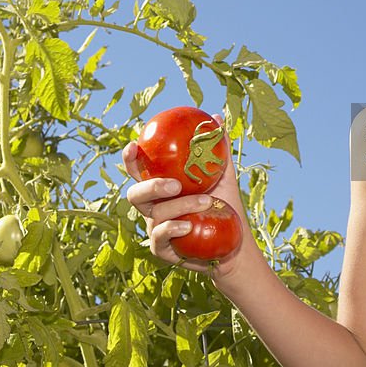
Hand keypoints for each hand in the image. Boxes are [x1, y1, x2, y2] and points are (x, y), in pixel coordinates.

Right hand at [122, 114, 253, 278]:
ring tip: (207, 202)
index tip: (135, 145)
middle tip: (175, 184)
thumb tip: (217, 117)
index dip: (130, 159)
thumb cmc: (225, 206)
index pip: (139, 171)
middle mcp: (153, 206)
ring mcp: (155, 228)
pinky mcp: (162, 250)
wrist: (235, 242)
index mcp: (161, 187)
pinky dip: (173, 229)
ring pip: (155, 214)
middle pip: (135, 194)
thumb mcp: (223, 175)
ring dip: (181, 206)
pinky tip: (190, 225)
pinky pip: (159, 237)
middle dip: (151, 187)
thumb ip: (217, 148)